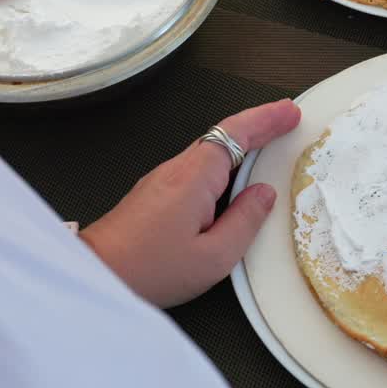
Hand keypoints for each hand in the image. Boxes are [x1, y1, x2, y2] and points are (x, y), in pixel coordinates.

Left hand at [80, 100, 300, 306]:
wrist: (97, 275)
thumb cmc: (147, 269)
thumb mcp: (214, 257)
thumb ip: (245, 222)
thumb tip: (264, 196)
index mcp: (194, 178)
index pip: (236, 133)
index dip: (266, 119)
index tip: (289, 113)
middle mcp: (176, 170)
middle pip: (223, 135)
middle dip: (258, 124)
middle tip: (286, 119)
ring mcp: (162, 179)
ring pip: (209, 150)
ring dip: (241, 142)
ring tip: (267, 142)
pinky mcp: (154, 193)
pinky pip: (197, 167)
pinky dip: (222, 161)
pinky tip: (231, 175)